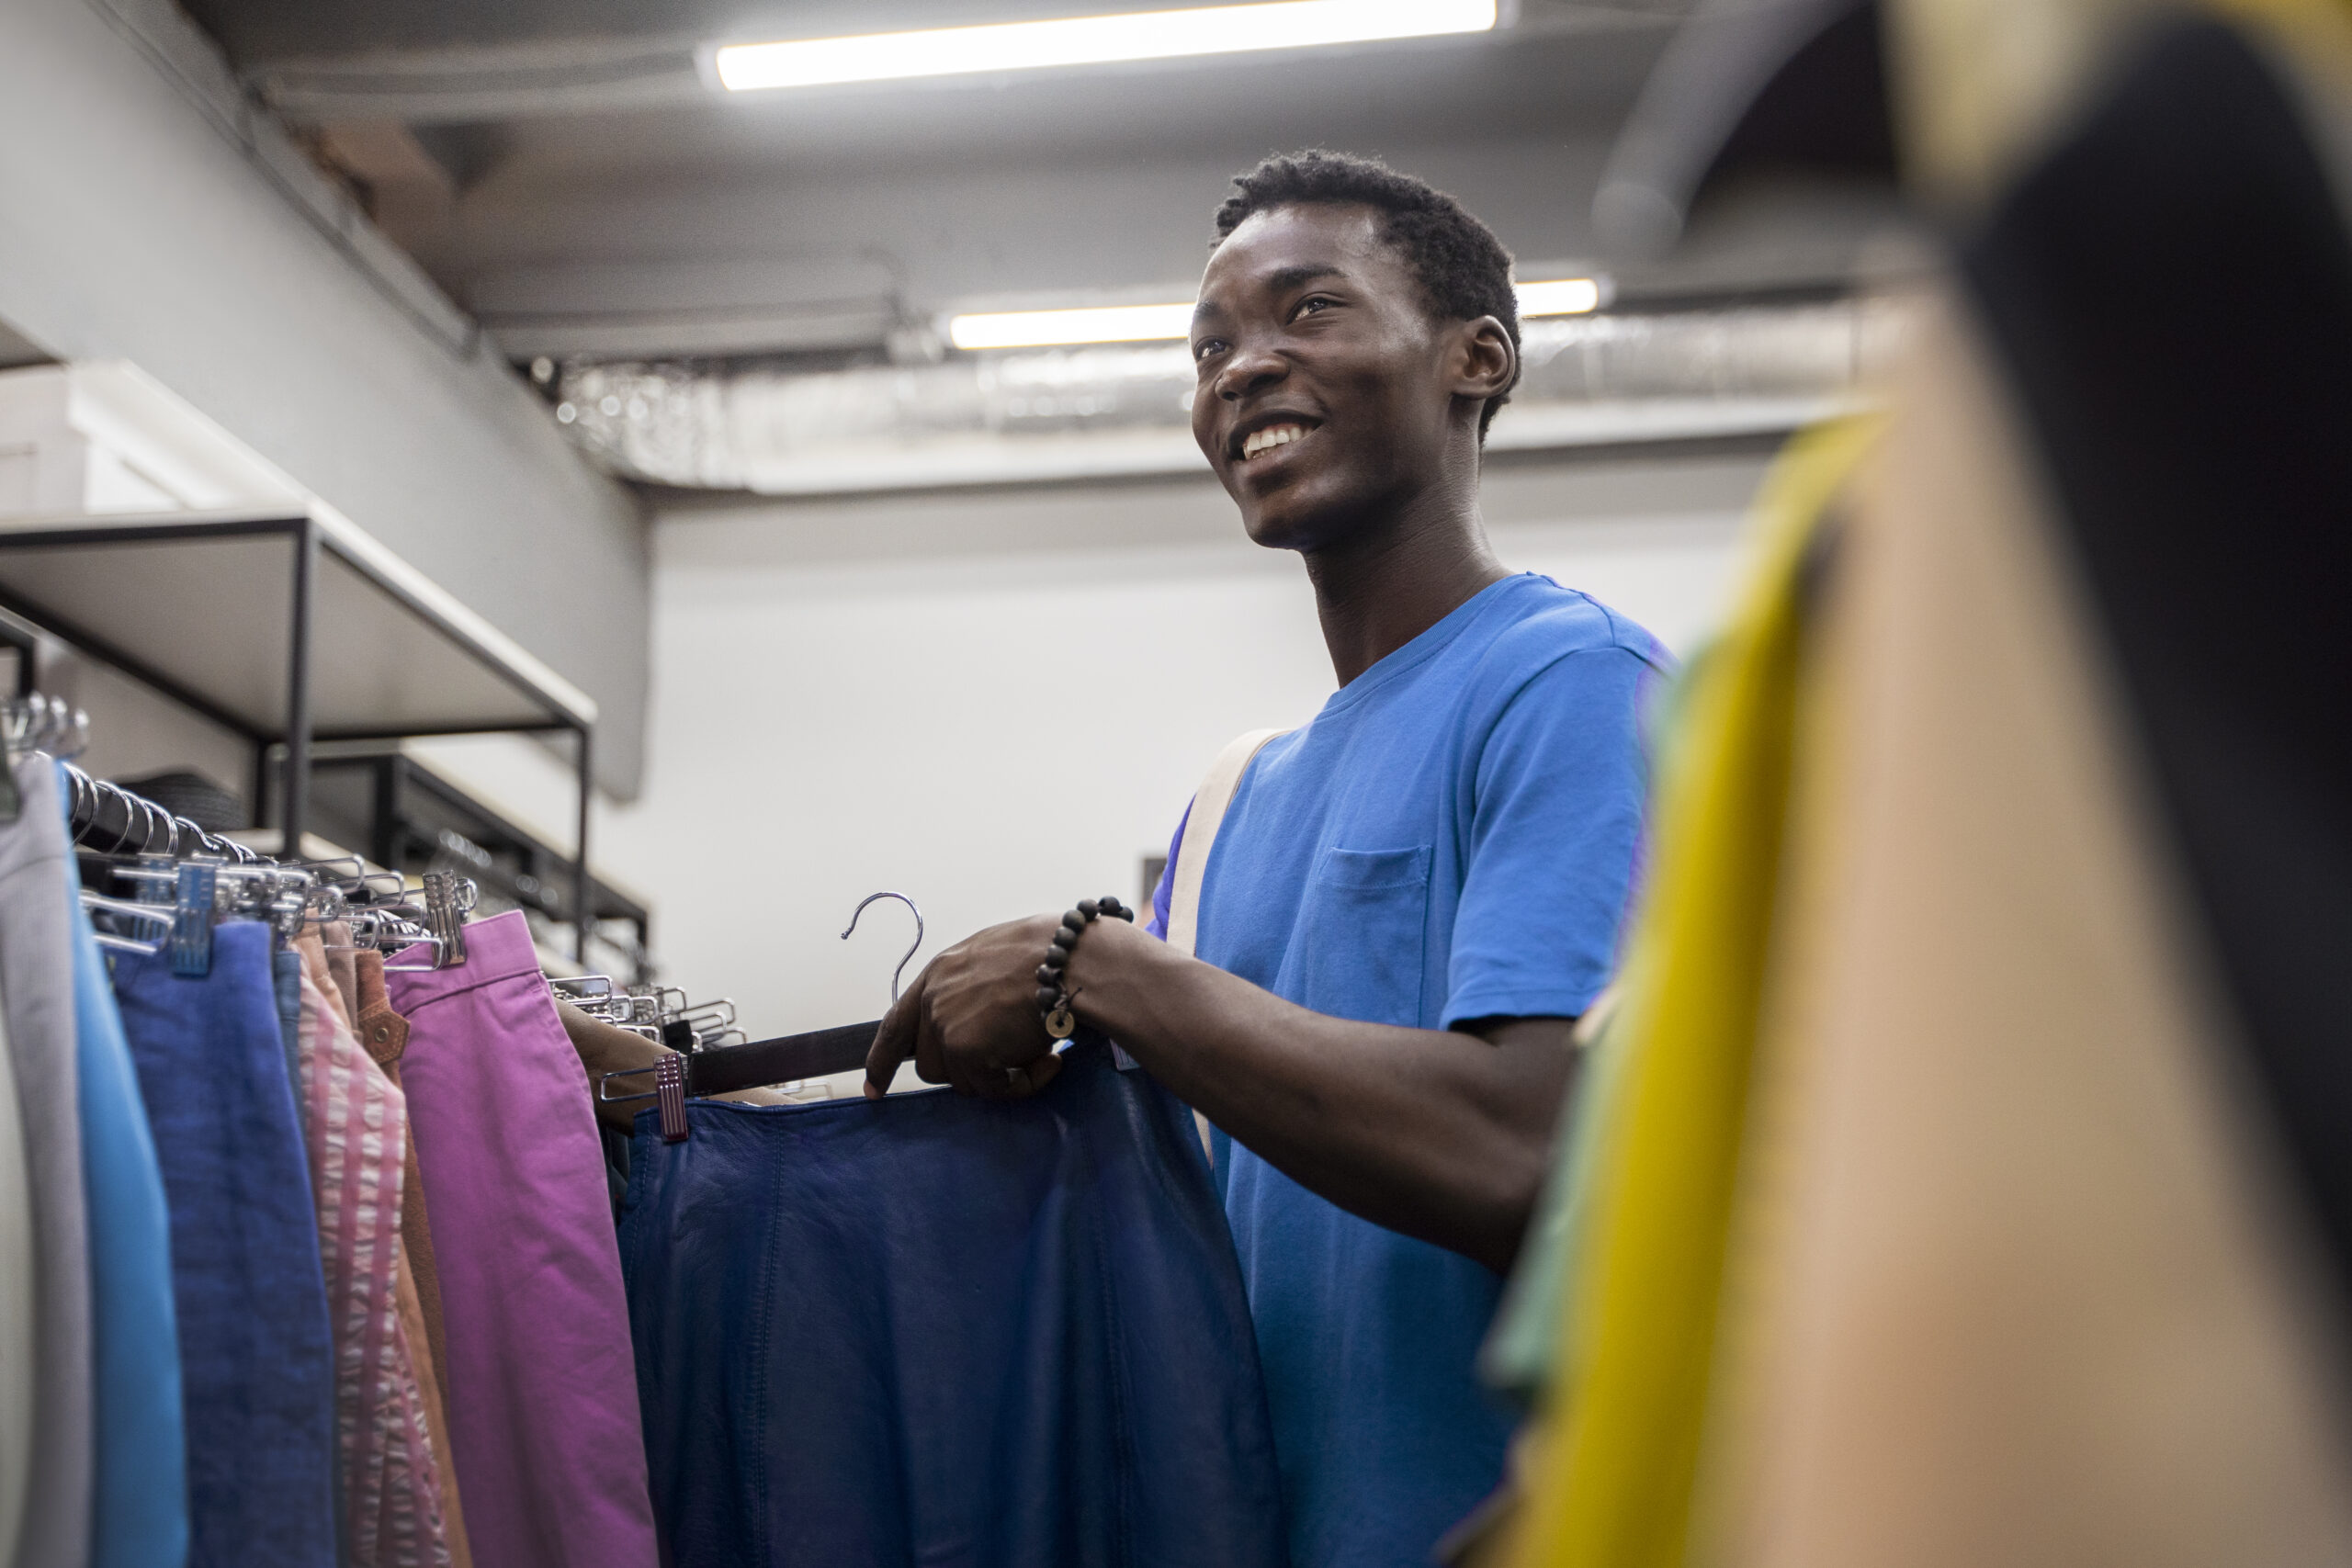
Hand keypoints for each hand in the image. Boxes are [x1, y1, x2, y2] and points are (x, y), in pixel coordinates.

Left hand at [863, 914, 1067, 1100]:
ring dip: (1000, 1076)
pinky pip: (994, 1090)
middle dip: (967, 1069)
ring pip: (963, 1081)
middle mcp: (934, 1002)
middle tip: (1009, 1056)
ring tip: (1037, 1050)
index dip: (882, 1061)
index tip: (874, 1088)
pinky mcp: (968, 1053)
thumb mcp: (993, 959)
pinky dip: (1025, 1083)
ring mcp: (946, 1028)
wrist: (1069, 959)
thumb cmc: (1047, 953)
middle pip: (931, 1064)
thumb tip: (977, 1021)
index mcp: (938, 975)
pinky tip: (1050, 1060)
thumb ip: (970, 989)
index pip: (895, 1026)